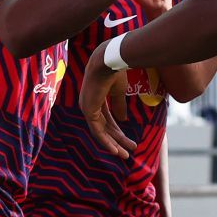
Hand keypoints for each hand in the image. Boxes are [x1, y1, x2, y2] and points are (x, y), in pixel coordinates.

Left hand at [79, 45, 138, 160]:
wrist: (108, 61)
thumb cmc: (114, 71)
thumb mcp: (119, 92)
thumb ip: (119, 105)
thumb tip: (123, 120)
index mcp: (95, 99)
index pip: (107, 119)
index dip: (118, 130)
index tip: (128, 140)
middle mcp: (89, 105)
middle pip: (105, 128)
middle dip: (118, 140)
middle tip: (129, 150)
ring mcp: (87, 108)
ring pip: (101, 132)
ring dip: (113, 144)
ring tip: (125, 155)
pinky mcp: (88, 111)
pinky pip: (97, 132)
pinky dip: (107, 142)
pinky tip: (116, 150)